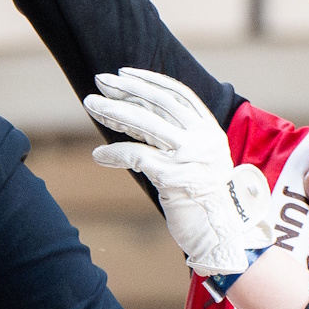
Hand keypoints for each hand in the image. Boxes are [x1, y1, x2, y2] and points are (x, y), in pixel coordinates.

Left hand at [84, 67, 271, 275]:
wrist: (219, 234)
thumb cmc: (202, 198)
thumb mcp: (198, 159)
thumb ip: (176, 136)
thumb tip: (134, 110)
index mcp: (210, 130)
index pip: (178, 94)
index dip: (150, 80)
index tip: (124, 73)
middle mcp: (203, 140)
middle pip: (159, 104)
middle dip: (127, 89)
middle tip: (100, 80)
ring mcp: (189, 158)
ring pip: (145, 124)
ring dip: (114, 111)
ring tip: (90, 103)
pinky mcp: (173, 178)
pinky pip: (136, 156)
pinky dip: (114, 153)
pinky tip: (98, 154)